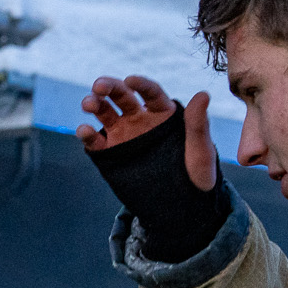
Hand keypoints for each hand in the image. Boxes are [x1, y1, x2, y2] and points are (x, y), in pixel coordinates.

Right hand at [79, 77, 218, 192]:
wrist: (180, 206)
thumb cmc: (196, 177)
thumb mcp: (201, 152)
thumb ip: (197, 124)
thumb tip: (203, 94)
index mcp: (163, 114)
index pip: (150, 93)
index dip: (140, 84)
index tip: (130, 80)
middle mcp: (140, 120)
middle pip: (122, 96)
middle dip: (109, 87)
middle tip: (98, 86)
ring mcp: (123, 135)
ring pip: (105, 113)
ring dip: (94, 104)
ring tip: (88, 104)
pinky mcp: (110, 153)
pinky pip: (95, 141)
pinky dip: (86, 134)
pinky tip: (84, 131)